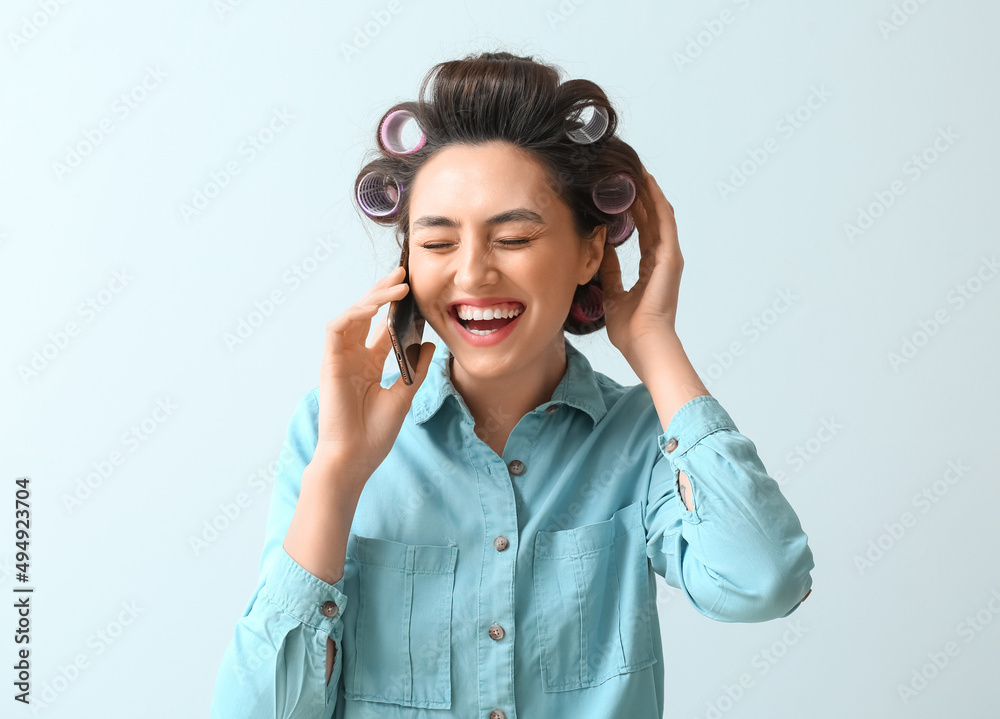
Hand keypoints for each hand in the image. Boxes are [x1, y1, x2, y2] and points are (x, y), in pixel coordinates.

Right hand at [314, 265, 435, 485]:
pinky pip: (336, 328)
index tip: (416, 292)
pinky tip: (374, 305)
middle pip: (366, 314)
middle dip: (383, 292)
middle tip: (403, 273)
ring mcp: (340, 359)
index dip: (397, 309)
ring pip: (352, 314)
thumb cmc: (374, 434)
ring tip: (397, 284)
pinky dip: (354, 313)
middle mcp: (353, 357)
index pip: (382, 328)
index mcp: (368, 365)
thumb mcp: (404, 395)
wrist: (354, 458)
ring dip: (372, 296)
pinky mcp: (329, 363)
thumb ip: (414, 369)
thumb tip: (429, 345)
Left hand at [597, 165, 682, 361]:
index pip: (641, 232)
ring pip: (659, 214)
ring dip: (649, 191)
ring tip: (637, 170)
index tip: (620, 193)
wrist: (643, 343)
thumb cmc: (630, 328)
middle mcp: (662, 259)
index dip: (632, 211)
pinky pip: (663, 221)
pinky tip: (647, 183)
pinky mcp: (670, 257)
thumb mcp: (612, 293)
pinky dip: (656, 201)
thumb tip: (603, 251)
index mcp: (651, 269)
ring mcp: (669, 257)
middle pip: (651, 218)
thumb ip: (611, 271)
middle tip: (627, 172)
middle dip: (640, 195)